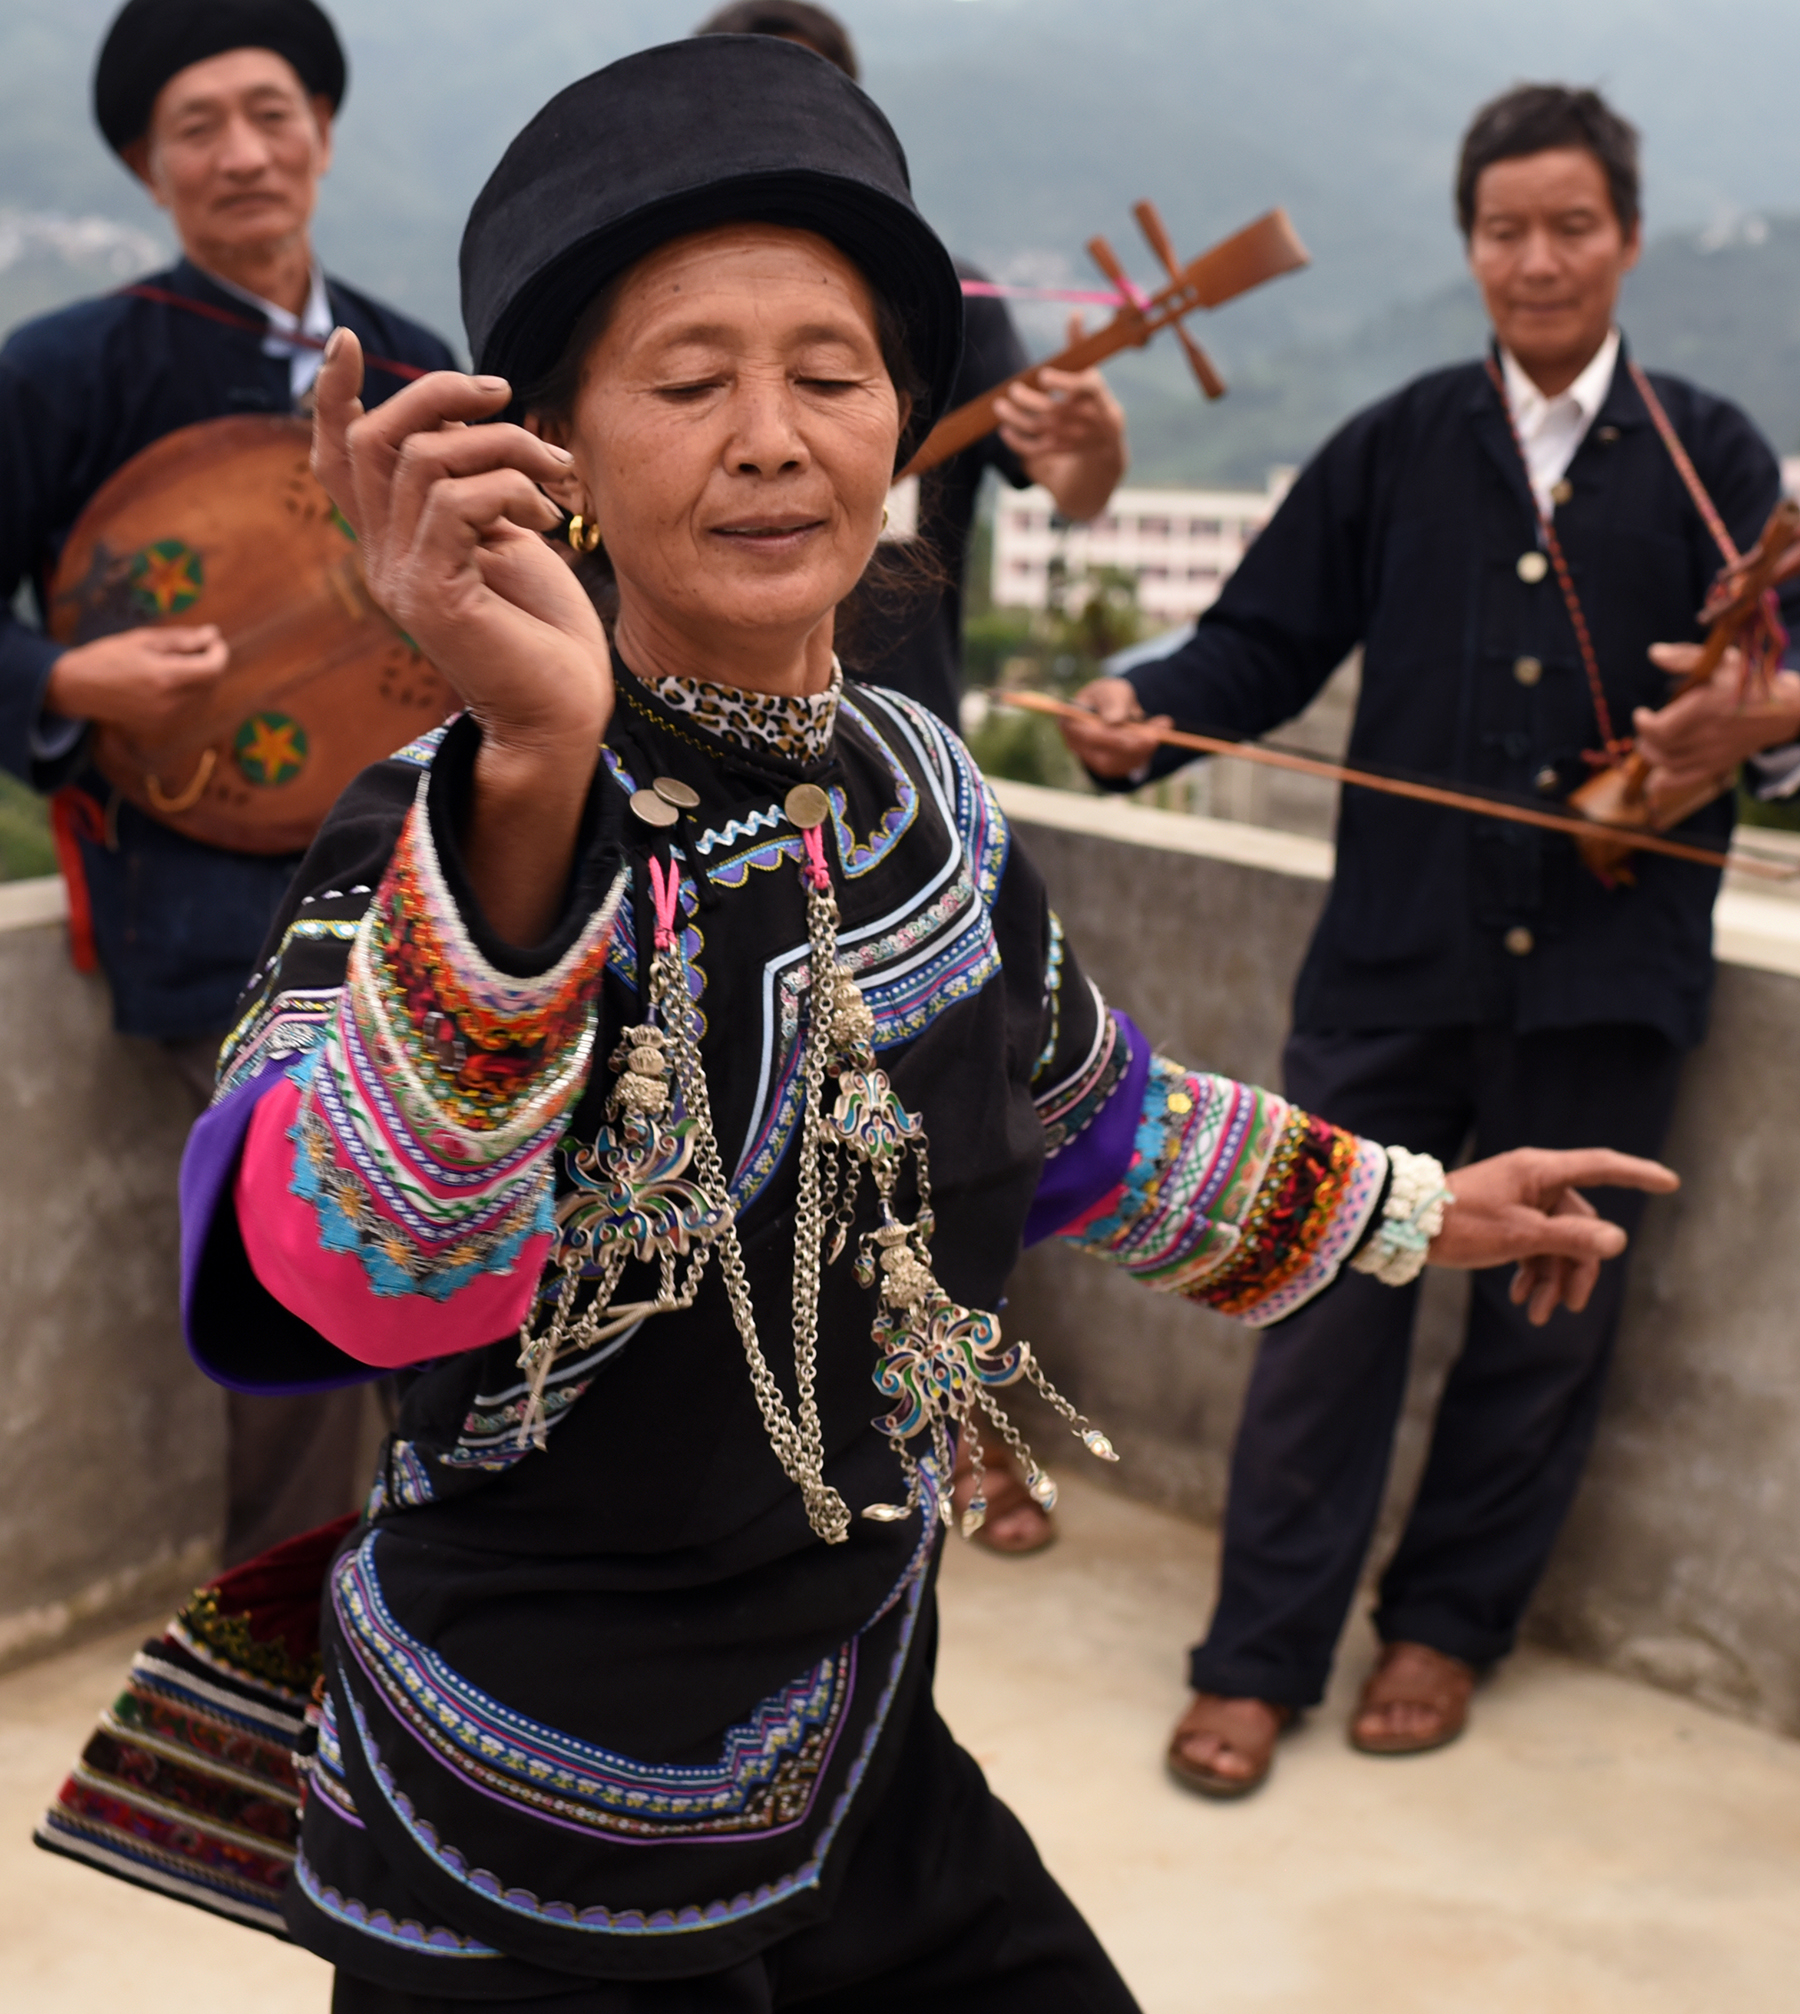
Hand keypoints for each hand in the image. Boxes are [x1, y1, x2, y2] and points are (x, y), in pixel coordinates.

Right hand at [45, 624, 229, 737]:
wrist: (80, 688)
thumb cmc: (109, 656)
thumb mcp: (144, 640)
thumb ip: (182, 639)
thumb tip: (214, 634)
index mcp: (165, 677)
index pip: (213, 669)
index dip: (220, 653)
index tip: (215, 641)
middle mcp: (170, 702)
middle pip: (211, 683)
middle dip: (211, 663)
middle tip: (196, 647)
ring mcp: (167, 717)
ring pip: (203, 697)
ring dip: (201, 678)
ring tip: (177, 662)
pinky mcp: (162, 726)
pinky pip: (189, 708)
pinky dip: (189, 692)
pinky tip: (170, 680)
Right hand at [312, 328, 613, 942]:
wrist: (562, 715)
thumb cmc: (544, 631)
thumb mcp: (506, 536)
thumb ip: (474, 481)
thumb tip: (470, 409)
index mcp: (392, 542)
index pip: (336, 460)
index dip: (332, 397)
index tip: (346, 340)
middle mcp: (381, 559)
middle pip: (373, 438)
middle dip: (439, 393)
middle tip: (506, 395)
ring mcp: (401, 579)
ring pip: (426, 459)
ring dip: (506, 446)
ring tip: (557, 478)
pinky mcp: (434, 596)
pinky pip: (458, 502)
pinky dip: (512, 490)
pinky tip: (547, 519)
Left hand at [995, 316, 1126, 521]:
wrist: (1105, 437)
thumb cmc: (1093, 394)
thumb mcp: (1091, 369)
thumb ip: (1080, 343)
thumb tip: (1075, 313)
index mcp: (1094, 394)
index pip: (1082, 389)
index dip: (1062, 383)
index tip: (1042, 375)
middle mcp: (1082, 417)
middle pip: (1052, 411)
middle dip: (1029, 401)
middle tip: (1013, 390)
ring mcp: (1069, 435)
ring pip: (1039, 429)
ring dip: (1015, 419)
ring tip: (999, 406)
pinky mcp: (1058, 449)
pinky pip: (1035, 450)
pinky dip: (1017, 442)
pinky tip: (1004, 428)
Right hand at [1058, 676, 1170, 780]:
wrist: (1113, 711)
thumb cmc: (1107, 698)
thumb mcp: (1111, 690)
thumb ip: (1112, 700)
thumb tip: (1114, 720)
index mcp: (1069, 723)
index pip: (1086, 736)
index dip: (1109, 737)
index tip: (1132, 729)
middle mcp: (1076, 746)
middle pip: (1104, 754)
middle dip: (1133, 744)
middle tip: (1158, 733)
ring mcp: (1092, 761)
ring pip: (1119, 762)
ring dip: (1144, 747)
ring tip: (1164, 726)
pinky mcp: (1109, 769)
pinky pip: (1129, 765)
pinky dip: (1146, 751)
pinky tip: (1157, 734)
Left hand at [1426, 1147, 1678, 1324]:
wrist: (1403, 1227)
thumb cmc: (1460, 1223)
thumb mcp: (1519, 1236)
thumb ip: (1570, 1238)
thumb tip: (1616, 1240)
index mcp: (1540, 1171)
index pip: (1601, 1166)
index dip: (1637, 1174)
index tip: (1671, 1182)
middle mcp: (1533, 1181)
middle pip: (1578, 1223)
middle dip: (1577, 1267)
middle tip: (1570, 1307)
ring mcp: (1518, 1201)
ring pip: (1555, 1241)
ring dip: (1552, 1279)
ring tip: (1539, 1315)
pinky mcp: (1503, 1220)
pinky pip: (1532, 1246)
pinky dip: (1533, 1273)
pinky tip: (1525, 1302)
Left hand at [1637, 643, 1799, 808]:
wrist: (1781, 708)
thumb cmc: (1748, 680)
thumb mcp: (1720, 661)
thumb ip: (1684, 657)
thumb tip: (1654, 653)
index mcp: (1706, 709)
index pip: (1662, 729)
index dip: (1644, 724)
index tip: (1641, 713)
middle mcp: (1709, 735)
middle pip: (1662, 748)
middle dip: (1645, 739)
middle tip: (1645, 727)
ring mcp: (1714, 753)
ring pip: (1671, 765)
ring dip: (1652, 756)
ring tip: (1649, 744)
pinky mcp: (1720, 764)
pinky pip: (1688, 779)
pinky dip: (1667, 781)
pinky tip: (1656, 778)